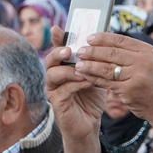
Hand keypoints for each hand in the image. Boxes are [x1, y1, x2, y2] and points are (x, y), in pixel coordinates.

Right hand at [44, 26, 106, 146]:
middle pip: (50, 60)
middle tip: (70, 50)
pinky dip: (75, 85)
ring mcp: (53, 90)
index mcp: (62, 67)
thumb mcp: (95, 75)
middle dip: (58, 53)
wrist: (89, 123)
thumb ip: (94, 62)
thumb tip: (103, 41)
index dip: (57, 39)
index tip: (57, 29)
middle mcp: (54, 77)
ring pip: (53, 74)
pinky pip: (62, 90)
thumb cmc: (91, 98)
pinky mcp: (57, 103)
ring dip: (68, 70)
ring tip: (82, 69)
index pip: (57, 49)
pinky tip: (87, 82)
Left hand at [72, 32, 152, 124]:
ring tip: (78, 64)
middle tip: (80, 51)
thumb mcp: (151, 63)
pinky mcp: (129, 90)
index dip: (103, 38)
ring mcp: (136, 76)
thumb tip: (106, 44)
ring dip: (90, 65)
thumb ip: (133, 54)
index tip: (89, 38)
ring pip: (107, 68)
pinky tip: (85, 76)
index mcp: (148, 51)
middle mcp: (143, 61)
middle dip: (93, 51)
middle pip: (112, 52)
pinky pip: (106, 83)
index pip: (121, 40)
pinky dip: (94, 79)